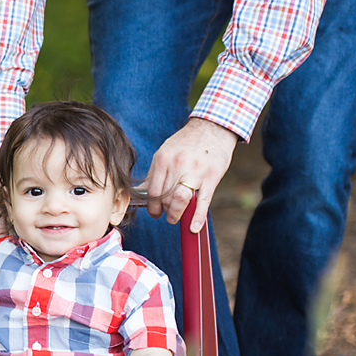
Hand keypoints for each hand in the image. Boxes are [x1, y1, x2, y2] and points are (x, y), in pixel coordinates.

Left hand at [141, 117, 238, 232]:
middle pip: (166, 197)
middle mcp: (178, 165)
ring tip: (175, 218)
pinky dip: (197, 218)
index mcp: (163, 159)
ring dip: (176, 215)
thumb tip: (143, 194)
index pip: (153, 191)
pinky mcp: (211, 177)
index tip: (155, 212)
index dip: (152, 207)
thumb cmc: (187, 143)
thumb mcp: (166, 153)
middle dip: (165, 211)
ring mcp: (195, 171)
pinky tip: (193, 228)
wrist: (213, 128)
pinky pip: (203, 202)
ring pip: (180, 200)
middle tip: (168, 215)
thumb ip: (155, 174)